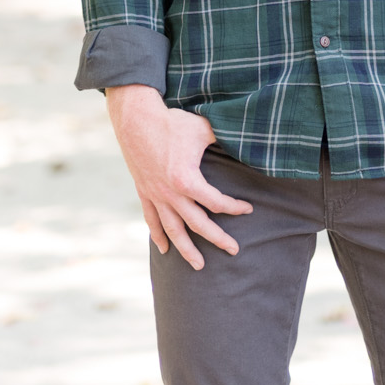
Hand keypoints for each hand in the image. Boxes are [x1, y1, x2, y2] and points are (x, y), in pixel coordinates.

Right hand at [105, 84, 253, 270]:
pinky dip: (158, 235)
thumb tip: (244, 139)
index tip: (248, 209)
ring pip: (173, 229)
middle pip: (198, 224)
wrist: (136, 119)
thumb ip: (223, 139)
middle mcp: (171, 193)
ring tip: (198, 266)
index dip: (235, 207)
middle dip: (217, 239)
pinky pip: (151, 219)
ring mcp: (156, 195)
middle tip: (234, 250)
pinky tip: (164, 249)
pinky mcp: (144, 192)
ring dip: (186, 249)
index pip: (216, 202)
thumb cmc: (172, 122)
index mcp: (187, 180)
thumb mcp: (203, 128)